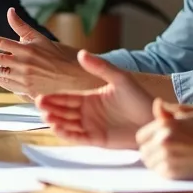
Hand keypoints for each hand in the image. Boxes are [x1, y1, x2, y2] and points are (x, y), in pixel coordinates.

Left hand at [0, 8, 98, 96]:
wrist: (73, 76)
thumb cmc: (57, 55)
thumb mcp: (39, 38)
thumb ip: (21, 26)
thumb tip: (10, 11)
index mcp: (26, 49)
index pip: (1, 42)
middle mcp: (23, 63)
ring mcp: (24, 78)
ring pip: (0, 73)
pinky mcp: (27, 90)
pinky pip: (8, 86)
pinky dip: (0, 81)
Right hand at [35, 50, 156, 148]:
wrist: (153, 119)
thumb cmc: (140, 98)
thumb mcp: (120, 78)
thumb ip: (100, 67)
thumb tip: (81, 53)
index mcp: (90, 98)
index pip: (67, 97)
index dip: (54, 98)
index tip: (40, 96)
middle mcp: (87, 113)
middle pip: (63, 111)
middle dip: (50, 109)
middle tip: (39, 105)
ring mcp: (91, 127)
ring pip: (68, 124)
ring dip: (56, 121)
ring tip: (47, 117)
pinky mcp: (97, 140)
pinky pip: (78, 137)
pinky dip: (67, 134)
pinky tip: (58, 129)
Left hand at [137, 99, 192, 179]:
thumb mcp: (189, 117)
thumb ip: (169, 113)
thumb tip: (157, 103)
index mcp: (165, 125)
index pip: (140, 137)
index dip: (148, 140)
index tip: (157, 143)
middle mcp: (163, 140)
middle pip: (143, 151)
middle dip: (151, 152)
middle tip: (165, 153)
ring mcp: (167, 157)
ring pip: (149, 163)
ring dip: (157, 163)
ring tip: (171, 160)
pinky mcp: (172, 172)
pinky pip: (158, 172)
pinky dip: (164, 171)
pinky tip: (176, 166)